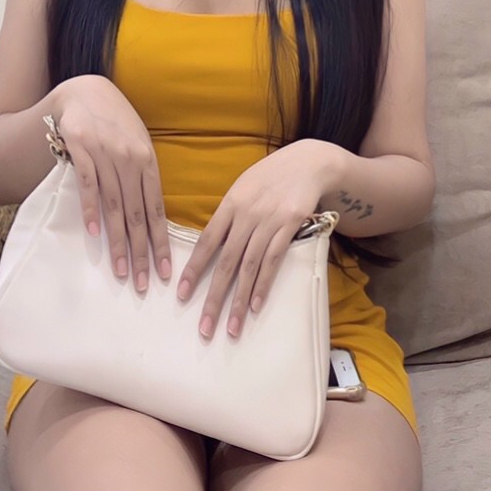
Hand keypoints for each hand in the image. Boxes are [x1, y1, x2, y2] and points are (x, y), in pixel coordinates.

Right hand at [52, 75, 170, 292]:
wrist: (85, 91)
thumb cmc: (115, 121)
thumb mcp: (137, 144)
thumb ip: (143, 175)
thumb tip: (152, 215)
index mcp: (148, 161)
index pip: (157, 210)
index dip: (161, 242)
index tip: (166, 271)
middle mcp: (130, 159)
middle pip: (137, 214)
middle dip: (141, 252)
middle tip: (144, 283)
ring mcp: (105, 153)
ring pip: (115, 205)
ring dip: (118, 241)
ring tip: (121, 270)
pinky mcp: (81, 148)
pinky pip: (88, 184)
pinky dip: (92, 209)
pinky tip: (96, 233)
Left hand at [175, 140, 329, 339]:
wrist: (308, 162)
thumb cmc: (270, 177)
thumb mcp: (243, 188)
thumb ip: (228, 215)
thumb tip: (211, 246)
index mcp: (230, 204)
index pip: (206, 242)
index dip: (193, 270)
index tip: (182, 295)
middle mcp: (247, 215)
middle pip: (226, 262)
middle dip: (214, 298)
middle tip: (205, 328)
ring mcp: (269, 221)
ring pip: (249, 267)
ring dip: (238, 301)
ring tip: (231, 328)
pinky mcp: (290, 226)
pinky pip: (274, 261)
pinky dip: (263, 285)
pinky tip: (255, 306)